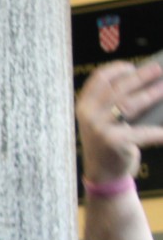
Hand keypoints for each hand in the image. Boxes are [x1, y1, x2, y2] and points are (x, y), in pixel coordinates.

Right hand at [77, 60, 162, 181]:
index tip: (132, 66)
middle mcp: (88, 115)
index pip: (98, 79)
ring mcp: (99, 129)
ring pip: (129, 105)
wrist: (102, 173)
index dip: (116, 69)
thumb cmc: (109, 141)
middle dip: (139, 77)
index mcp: (84, 106)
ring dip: (150, 94)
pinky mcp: (113, 142)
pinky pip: (141, 132)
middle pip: (117, 89)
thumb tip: (145, 84)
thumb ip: (113, 103)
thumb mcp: (103, 120)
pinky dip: (157, 132)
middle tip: (157, 69)